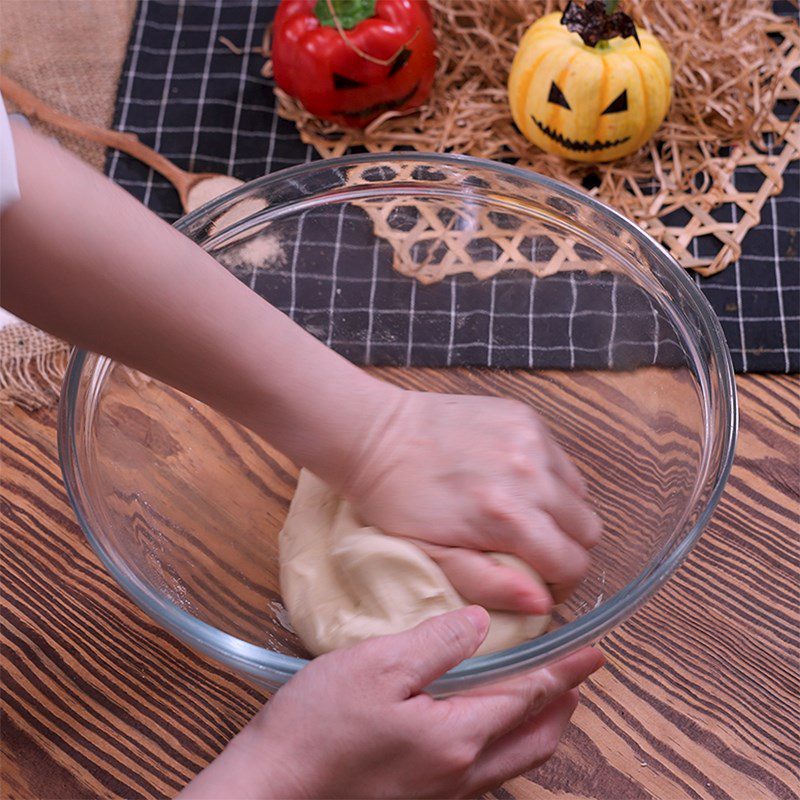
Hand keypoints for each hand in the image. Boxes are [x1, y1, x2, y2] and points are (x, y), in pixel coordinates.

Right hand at [179, 607, 603, 799]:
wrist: (274, 789)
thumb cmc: (318, 725)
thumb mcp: (377, 665)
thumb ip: (437, 642)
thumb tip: (481, 624)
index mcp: (457, 736)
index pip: (529, 695)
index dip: (564, 670)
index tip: (593, 652)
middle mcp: (460, 773)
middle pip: (534, 740)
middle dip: (562, 705)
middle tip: (576, 676)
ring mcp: (441, 792)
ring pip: (513, 762)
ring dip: (539, 728)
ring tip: (546, 700)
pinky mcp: (418, 798)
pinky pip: (485, 774)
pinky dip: (506, 745)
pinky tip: (487, 728)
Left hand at [343, 391, 602, 612]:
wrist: (373, 434)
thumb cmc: (395, 502)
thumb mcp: (433, 556)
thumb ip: (488, 583)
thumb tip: (543, 603)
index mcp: (507, 515)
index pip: (574, 563)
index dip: (560, 584)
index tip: (536, 582)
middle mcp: (530, 473)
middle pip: (588, 529)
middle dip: (565, 549)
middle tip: (530, 551)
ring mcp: (531, 438)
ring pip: (580, 494)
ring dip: (560, 513)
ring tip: (520, 514)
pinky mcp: (525, 416)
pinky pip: (561, 459)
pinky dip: (548, 478)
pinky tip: (512, 481)